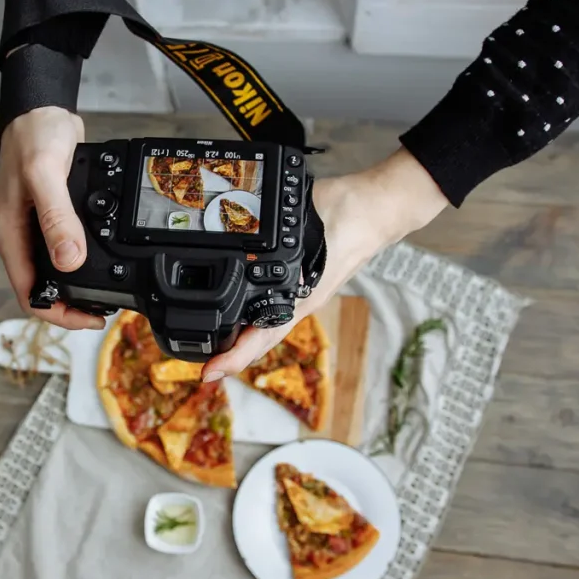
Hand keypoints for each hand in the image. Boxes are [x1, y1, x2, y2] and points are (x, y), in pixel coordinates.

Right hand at [0, 107, 104, 329]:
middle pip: (44, 288)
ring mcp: (36, 229)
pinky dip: (84, 259)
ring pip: (56, 271)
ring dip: (78, 284)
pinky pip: (66, 248)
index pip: (30, 293)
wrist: (39, 110)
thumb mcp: (44, 176)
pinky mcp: (52, 218)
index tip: (90, 317)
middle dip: (72, 304)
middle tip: (105, 309)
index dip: (59, 313)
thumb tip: (69, 261)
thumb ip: (56, 218)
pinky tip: (104, 258)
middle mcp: (21, 238)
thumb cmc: (32, 137)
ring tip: (108, 290)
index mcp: (11, 236)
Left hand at [200, 147, 449, 381]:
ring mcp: (301, 295)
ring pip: (265, 328)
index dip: (234, 357)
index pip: (262, 338)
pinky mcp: (301, 283)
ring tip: (212, 346)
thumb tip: (256, 254)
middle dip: (231, 356)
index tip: (210, 372)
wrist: (377, 206)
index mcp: (301, 298)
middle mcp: (300, 303)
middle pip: (259, 342)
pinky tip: (238, 312)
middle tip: (201, 366)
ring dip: (241, 340)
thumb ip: (281, 240)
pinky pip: (271, 308)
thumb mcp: (306, 225)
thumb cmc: (349, 213)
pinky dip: (252, 317)